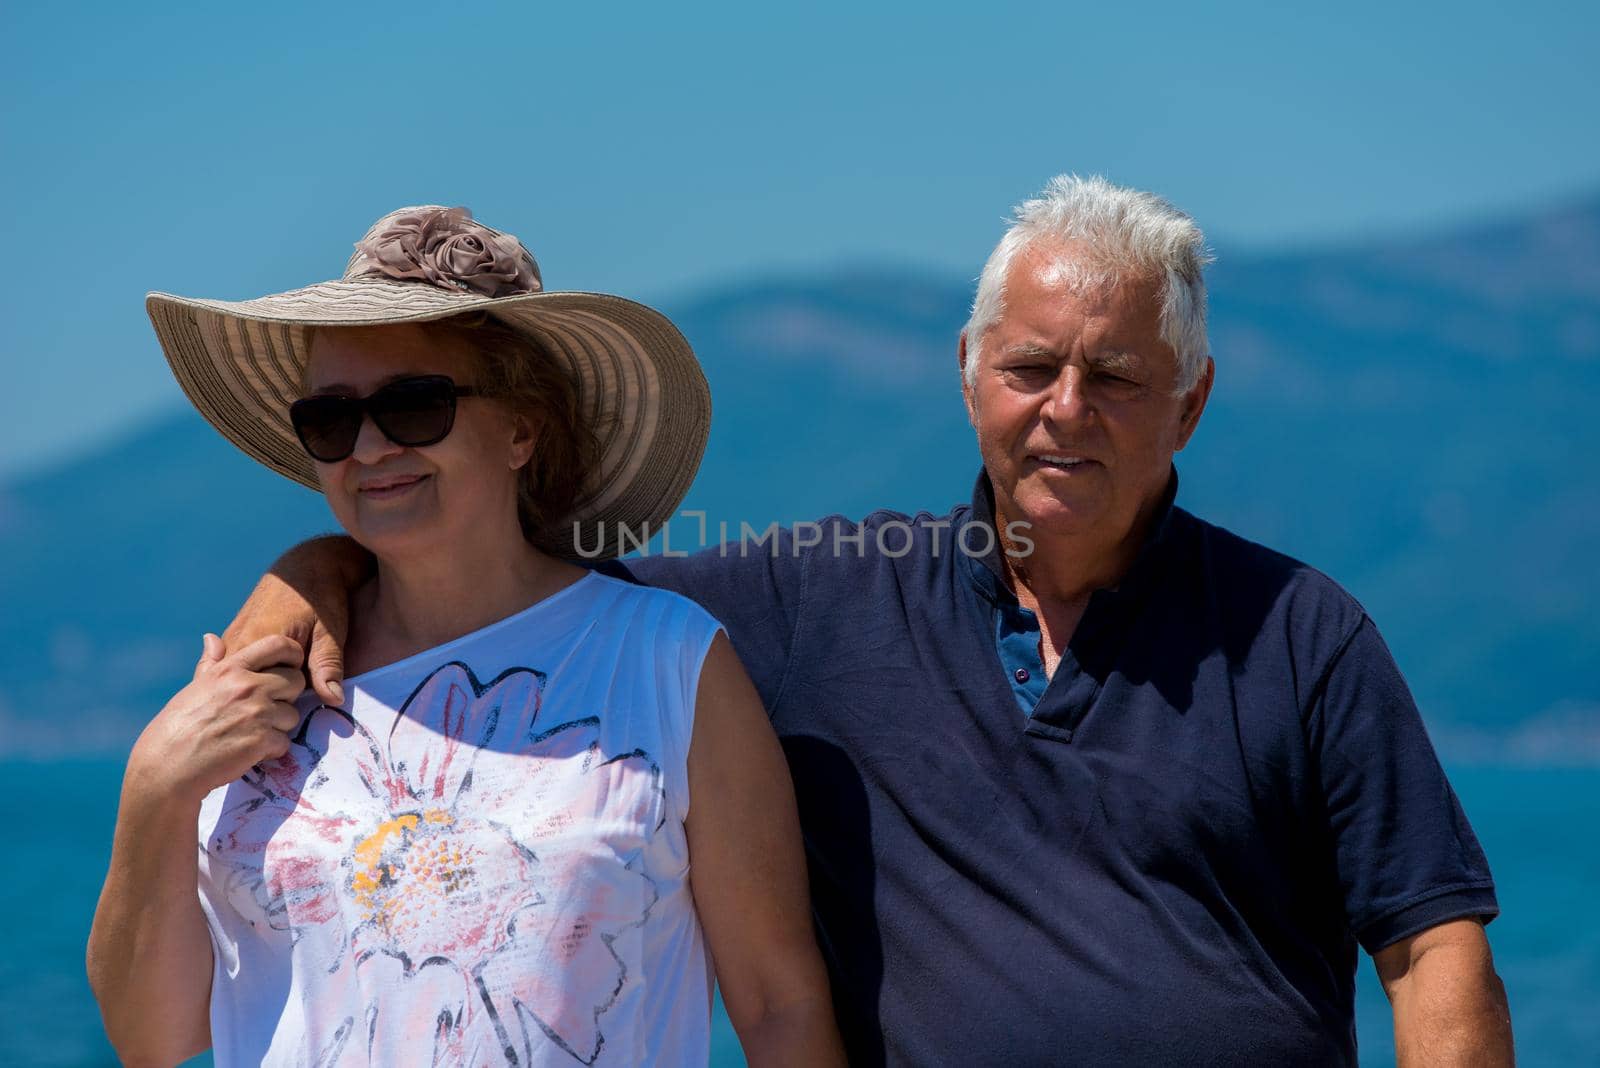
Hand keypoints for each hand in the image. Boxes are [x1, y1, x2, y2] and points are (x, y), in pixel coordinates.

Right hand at [128, 634, 307, 807]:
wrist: (166, 767)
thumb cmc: (177, 727)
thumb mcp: (195, 688)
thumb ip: (210, 663)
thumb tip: (211, 638)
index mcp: (230, 669)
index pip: (278, 645)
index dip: (293, 655)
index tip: (290, 667)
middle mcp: (246, 686)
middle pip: (296, 681)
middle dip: (287, 697)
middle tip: (267, 710)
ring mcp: (256, 713)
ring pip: (292, 715)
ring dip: (279, 727)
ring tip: (252, 733)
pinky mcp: (261, 741)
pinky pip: (284, 742)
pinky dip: (271, 750)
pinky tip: (249, 752)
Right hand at [222, 535, 367, 705]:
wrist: (306, 563)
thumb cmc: (322, 596)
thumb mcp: (330, 632)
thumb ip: (328, 665)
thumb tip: (333, 700)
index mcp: (257, 642)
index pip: (265, 691)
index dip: (288, 696)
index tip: (303, 686)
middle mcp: (236, 643)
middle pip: (249, 689)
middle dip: (271, 694)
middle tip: (295, 679)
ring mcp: (229, 641)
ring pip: (241, 681)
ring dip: (260, 685)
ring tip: (282, 674)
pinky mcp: (230, 640)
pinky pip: (236, 670)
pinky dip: (251, 676)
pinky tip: (268, 671)